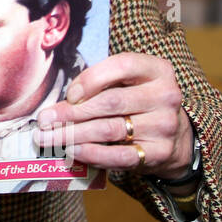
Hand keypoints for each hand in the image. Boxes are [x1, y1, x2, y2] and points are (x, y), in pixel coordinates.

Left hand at [32, 52, 194, 179]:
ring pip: (110, 129)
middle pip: (110, 102)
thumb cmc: (139, 103)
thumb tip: (59, 101)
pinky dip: (92, 154)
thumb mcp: (129, 83)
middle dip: (71, 112)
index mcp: (157, 69)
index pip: (122, 66)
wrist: (176, 138)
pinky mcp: (160, 153)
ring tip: (50, 138)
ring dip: (74, 135)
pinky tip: (73, 151)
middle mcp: (166, 95)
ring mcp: (166, 125)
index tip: (69, 95)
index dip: (91, 79)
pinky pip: (120, 155)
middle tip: (45, 121)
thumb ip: (102, 83)